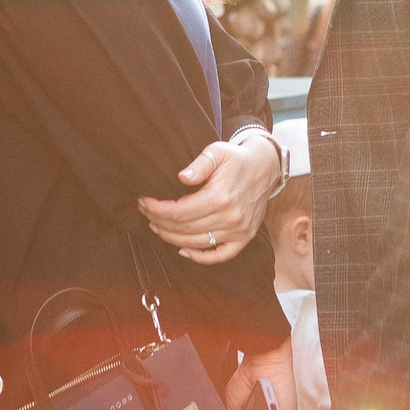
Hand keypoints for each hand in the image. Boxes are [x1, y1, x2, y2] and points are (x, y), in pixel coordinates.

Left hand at [139, 132, 283, 263]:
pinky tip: (183, 251)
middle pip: (184, 229)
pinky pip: (220, 256)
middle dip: (159, 222)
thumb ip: (200, 164)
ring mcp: (239, 230)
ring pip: (196, 243)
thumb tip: (182, 177)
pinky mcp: (245, 237)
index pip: (179, 212)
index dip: (157, 210)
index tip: (144, 202)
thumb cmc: (236, 158)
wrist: (265, 167)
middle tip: (146, 212)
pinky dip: (200, 258)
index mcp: (221, 197)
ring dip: (172, 238)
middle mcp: (230, 217)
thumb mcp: (217, 152)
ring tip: (157, 226)